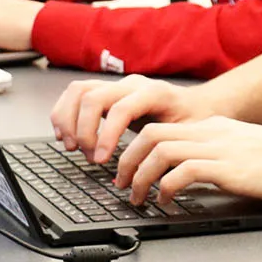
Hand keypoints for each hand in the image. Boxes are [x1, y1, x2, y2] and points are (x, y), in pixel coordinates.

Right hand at [51, 74, 210, 162]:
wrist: (197, 104)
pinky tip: (67, 135)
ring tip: (73, 147)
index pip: (120, 109)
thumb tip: (150, 177)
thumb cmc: (193, 121)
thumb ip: (169, 150)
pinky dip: (64, 113)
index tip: (100, 160)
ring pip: (79, 91)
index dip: (105, 136)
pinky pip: (76, 93)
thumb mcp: (188, 135)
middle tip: (88, 157)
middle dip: (83, 130)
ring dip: (68, 120)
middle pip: (92, 96)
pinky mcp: (106, 91)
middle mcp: (132, 84)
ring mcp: (117, 85)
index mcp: (154, 93)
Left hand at [113, 117, 261, 203]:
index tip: (128, 170)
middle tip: (121, 183)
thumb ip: (218, 155)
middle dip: (127, 160)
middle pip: (152, 134)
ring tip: (137, 197)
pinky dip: (166, 188)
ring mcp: (220, 148)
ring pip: (160, 150)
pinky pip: (182, 172)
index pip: (162, 127)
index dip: (136, 149)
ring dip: (140, 175)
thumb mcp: (245, 150)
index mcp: (214, 127)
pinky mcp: (228, 168)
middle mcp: (212, 132)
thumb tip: (191, 174)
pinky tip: (167, 202)